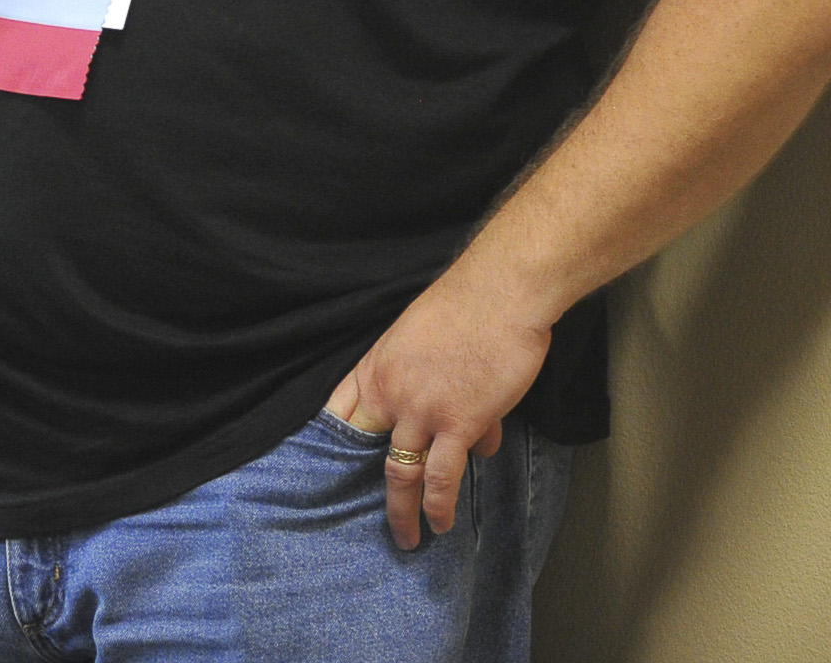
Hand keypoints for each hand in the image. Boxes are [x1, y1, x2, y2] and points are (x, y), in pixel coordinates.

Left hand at [323, 268, 554, 547]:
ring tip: (409, 538)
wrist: (500, 292)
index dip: (336, 444)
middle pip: (365, 451)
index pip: (340, 413)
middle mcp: (389, 392)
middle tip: (374, 516)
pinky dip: (440, 505)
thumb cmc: (469, 307)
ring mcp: (421, 411)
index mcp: (375, 366)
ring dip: (403, 511)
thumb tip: (473, 435)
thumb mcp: (427, 341)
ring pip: (399, 474)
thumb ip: (435, 387)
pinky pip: (441, 476)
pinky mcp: (457, 424)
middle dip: (365, 487)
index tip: (330, 470)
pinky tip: (442, 523)